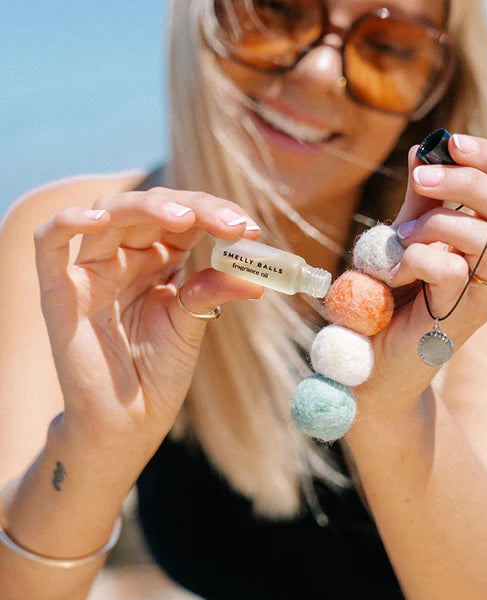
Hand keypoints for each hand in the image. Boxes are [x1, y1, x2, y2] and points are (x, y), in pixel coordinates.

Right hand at [34, 187, 262, 451]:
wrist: (129, 420)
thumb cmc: (159, 371)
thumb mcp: (193, 324)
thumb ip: (214, 291)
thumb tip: (255, 276)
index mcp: (160, 258)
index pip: (186, 216)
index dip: (217, 213)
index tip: (250, 230)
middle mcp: (126, 255)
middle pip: (153, 207)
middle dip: (196, 208)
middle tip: (233, 226)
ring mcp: (91, 269)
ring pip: (109, 212)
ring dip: (148, 206)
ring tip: (186, 218)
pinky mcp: (60, 291)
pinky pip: (48, 243)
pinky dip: (67, 222)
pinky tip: (99, 219)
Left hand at [358, 135, 486, 401]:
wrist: (369, 351)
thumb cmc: (388, 292)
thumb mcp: (405, 234)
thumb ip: (420, 199)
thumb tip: (424, 149)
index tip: (450, 142)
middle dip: (468, 182)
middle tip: (420, 180)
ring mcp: (486, 295)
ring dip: (438, 226)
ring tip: (401, 241)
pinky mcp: (464, 319)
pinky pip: (454, 270)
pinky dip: (416, 258)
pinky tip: (394, 272)